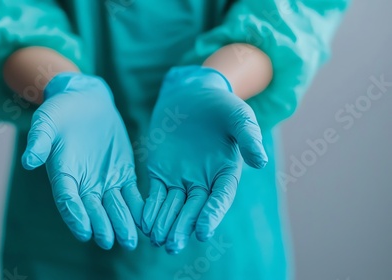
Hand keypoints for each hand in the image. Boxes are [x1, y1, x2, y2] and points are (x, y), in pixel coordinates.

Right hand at [22, 73, 143, 249]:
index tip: (84, 232)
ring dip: (122, 223)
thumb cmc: (61, 112)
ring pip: (114, 206)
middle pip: (93, 209)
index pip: (68, 200)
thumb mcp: (46, 122)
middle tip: (110, 242)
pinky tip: (146, 219)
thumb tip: (28, 161)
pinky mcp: (123, 173)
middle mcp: (84, 184)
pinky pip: (132, 194)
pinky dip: (138, 207)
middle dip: (102, 226)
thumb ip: (39, 141)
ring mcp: (105, 181)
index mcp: (63, 175)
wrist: (85, 101)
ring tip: (131, 241)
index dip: (75, 216)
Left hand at [141, 66, 267, 253]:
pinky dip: (149, 209)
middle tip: (172, 246)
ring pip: (173, 207)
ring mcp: (181, 179)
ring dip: (165, 224)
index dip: (211, 215)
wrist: (191, 94)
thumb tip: (260, 162)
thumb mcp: (238, 115)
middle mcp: (204, 182)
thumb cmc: (220, 105)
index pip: (219, 199)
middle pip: (194, 210)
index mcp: (225, 173)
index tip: (202, 232)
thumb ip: (248, 137)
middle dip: (183, 227)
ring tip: (157, 240)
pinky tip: (143, 223)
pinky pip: (154, 195)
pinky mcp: (160, 173)